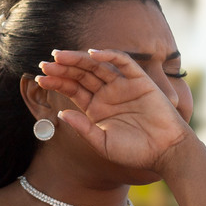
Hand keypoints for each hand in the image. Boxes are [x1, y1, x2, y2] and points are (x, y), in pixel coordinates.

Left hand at [36, 48, 193, 172]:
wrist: (166, 152)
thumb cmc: (135, 152)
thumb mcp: (103, 144)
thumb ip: (83, 128)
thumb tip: (61, 113)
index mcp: (96, 108)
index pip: (72, 89)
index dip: (57, 82)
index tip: (40, 77)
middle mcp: (107, 94)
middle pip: (81, 75)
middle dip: (63, 68)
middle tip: (46, 63)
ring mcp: (122, 86)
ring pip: (97, 67)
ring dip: (79, 59)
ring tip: (60, 56)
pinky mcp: (139, 81)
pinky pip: (123, 63)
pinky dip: (109, 56)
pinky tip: (94, 54)